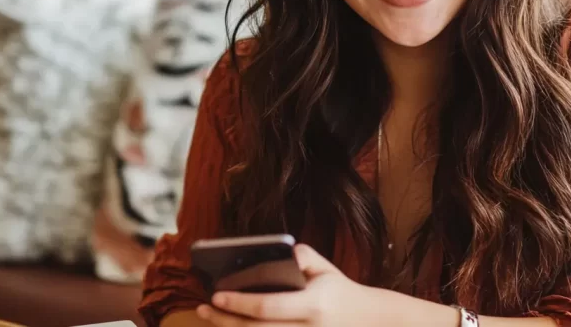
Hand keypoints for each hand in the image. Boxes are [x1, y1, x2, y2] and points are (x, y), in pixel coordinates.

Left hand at [196, 244, 382, 325]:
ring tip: (212, 320)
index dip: (238, 304)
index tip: (216, 295)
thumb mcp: (326, 268)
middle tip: (203, 309)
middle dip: (226, 321)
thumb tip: (275, 252)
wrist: (368, 322)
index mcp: (313, 306)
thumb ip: (302, 256)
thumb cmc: (339, 291)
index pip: (268, 307)